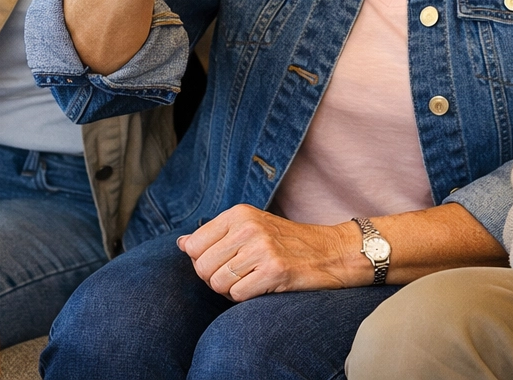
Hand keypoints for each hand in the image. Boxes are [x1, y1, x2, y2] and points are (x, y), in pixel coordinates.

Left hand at [176, 204, 365, 300]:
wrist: (330, 252)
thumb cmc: (287, 242)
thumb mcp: (251, 227)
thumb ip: (215, 235)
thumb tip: (181, 243)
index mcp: (239, 214)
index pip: (192, 245)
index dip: (202, 262)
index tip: (222, 263)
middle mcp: (248, 228)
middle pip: (202, 268)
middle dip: (214, 279)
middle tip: (237, 276)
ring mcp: (262, 249)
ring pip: (217, 283)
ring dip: (230, 290)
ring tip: (251, 281)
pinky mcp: (274, 271)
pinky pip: (237, 296)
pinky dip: (245, 298)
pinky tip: (262, 287)